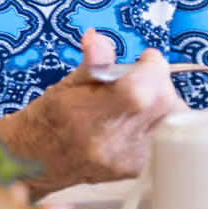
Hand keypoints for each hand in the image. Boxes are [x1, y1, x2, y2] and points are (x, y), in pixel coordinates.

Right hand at [0, 31, 188, 190]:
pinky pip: (163, 136)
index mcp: (88, 117)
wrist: (37, 162)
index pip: (140, 91)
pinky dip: (157, 122)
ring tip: (137, 101)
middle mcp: (109, 143)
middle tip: (140, 79)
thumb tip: (99, 39)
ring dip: (162, 103)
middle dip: (159, 82)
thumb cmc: (49, 121)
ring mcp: (125, 160)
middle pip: (163, 103)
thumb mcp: (65, 85)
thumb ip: (93, 61)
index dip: (151, 68)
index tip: (145, 60)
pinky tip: (137, 120)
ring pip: (170, 120)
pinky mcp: (136, 170)